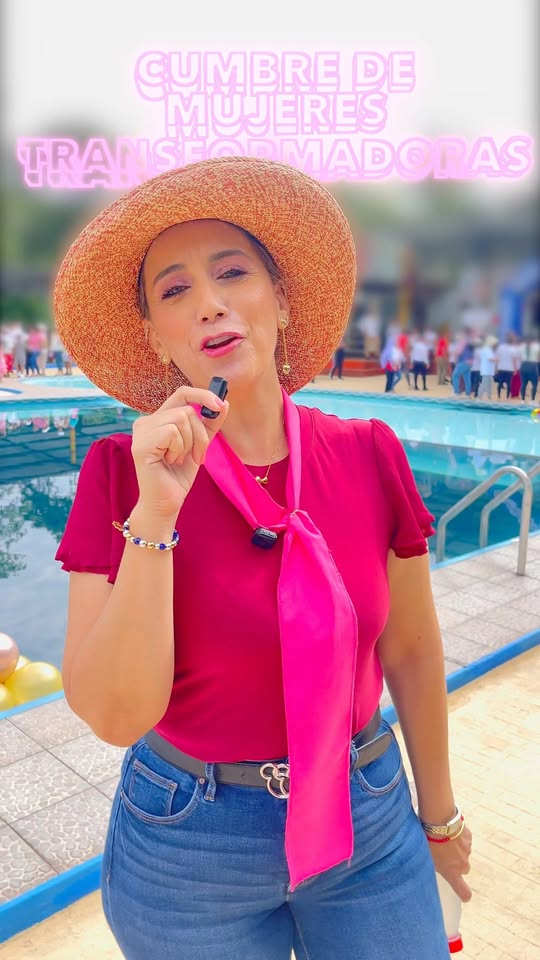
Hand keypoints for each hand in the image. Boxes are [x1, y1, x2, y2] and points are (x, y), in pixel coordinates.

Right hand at [131, 386, 228, 519]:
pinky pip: (172, 432)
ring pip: (181, 419)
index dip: (203, 395)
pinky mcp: (141, 444)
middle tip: (196, 455)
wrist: (166, 502)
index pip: (182, 393)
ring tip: (179, 460)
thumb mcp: (199, 445)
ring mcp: (141, 432)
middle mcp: (146, 421)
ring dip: (189, 443)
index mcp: (159, 419)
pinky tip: (170, 462)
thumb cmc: (178, 476)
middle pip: (186, 409)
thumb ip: (209, 424)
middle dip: (200, 434)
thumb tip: (224, 402)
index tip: (221, 405)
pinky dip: (179, 449)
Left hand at [428, 823, 472, 901]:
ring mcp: (467, 850)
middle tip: (443, 855)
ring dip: (456, 848)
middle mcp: (462, 864)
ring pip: (463, 853)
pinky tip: (448, 829)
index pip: (463, 891)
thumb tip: (428, 867)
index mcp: (452, 872)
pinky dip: (458, 836)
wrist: (439, 819)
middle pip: (463, 869)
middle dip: (456, 863)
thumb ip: (432, 865)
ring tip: (443, 838)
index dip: (464, 894)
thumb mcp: (426, 857)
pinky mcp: (469, 837)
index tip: (464, 896)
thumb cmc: (429, 840)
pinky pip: (464, 840)